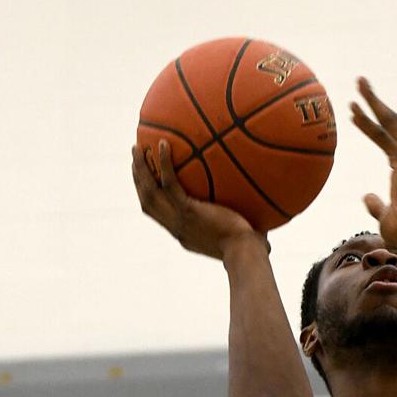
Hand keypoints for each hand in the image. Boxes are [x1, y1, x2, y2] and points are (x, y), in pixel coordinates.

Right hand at [131, 142, 263, 259]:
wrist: (245, 253)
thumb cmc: (250, 249)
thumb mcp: (240, 235)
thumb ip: (242, 223)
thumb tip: (261, 214)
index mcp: (184, 233)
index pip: (159, 215)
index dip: (150, 197)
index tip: (147, 180)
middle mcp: (176, 227)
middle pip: (146, 201)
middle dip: (138, 179)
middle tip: (136, 157)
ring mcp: (179, 219)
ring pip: (149, 191)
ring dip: (140, 168)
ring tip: (137, 147)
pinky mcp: (187, 210)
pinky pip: (170, 182)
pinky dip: (164, 163)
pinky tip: (163, 143)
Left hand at [350, 77, 396, 245]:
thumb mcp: (385, 215)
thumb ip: (375, 204)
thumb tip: (366, 197)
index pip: (392, 135)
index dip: (378, 119)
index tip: (362, 106)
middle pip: (393, 119)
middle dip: (376, 99)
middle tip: (361, 81)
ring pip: (389, 121)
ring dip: (372, 100)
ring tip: (358, 83)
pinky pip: (381, 137)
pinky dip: (367, 123)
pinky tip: (353, 112)